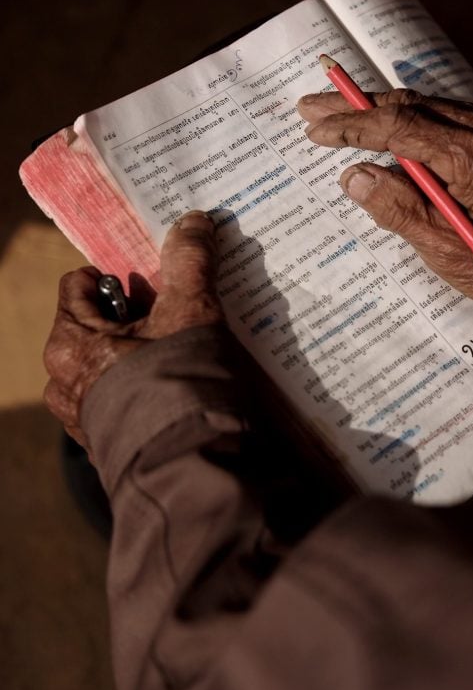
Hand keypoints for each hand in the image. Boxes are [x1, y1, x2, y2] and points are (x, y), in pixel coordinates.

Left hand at [43, 211, 222, 448]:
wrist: (192, 469)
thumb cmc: (181, 382)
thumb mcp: (191, 310)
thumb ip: (189, 261)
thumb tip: (193, 220)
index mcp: (69, 343)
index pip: (77, 285)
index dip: (118, 277)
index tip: (154, 283)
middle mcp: (63, 382)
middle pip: (96, 326)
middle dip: (136, 317)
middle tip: (178, 317)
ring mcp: (82, 418)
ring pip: (108, 365)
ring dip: (141, 355)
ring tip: (184, 356)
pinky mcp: (107, 445)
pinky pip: (120, 400)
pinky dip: (144, 388)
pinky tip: (179, 390)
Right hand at [298, 89, 472, 299]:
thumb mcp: (450, 253)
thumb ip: (400, 211)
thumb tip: (353, 176)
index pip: (401, 127)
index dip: (352, 126)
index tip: (315, 129)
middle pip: (412, 104)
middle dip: (357, 104)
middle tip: (310, 106)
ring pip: (431, 104)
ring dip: (383, 107)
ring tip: (337, 111)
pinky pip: (452, 113)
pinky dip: (415, 117)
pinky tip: (385, 125)